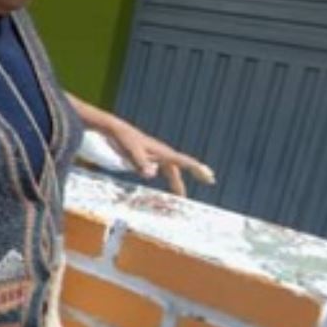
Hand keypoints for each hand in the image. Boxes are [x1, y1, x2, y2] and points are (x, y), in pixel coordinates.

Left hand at [96, 114, 213, 196]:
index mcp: (162, 152)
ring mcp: (157, 156)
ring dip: (180, 183)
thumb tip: (152, 175)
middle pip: (183, 166)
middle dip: (197, 173)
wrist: (116, 130)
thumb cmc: (124, 140)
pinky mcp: (150, 158)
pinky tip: (173, 186)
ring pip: (173, 172)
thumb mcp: (131, 152)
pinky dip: (171, 180)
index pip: (184, 161)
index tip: (209, 175)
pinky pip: (165, 171)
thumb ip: (141, 163)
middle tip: (211, 180)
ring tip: (184, 196)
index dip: (197, 169)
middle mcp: (163, 154)